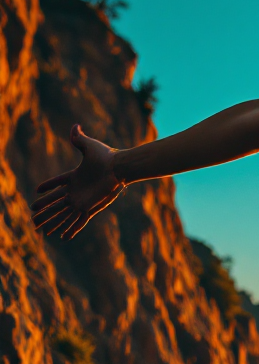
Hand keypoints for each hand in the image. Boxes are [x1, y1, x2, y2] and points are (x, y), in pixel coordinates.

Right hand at [31, 124, 126, 238]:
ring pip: (63, 215)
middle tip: (33, 220)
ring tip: (42, 232)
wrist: (120, 168)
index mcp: (74, 177)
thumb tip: (75, 126)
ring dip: (53, 223)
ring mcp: (82, 200)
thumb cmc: (106, 156)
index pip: (57, 183)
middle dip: (44, 212)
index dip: (48, 188)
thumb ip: (79, 139)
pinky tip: (63, 238)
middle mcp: (76, 190)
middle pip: (55, 204)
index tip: (37, 192)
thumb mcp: (90, 147)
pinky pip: (78, 221)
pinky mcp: (90, 207)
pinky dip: (71, 229)